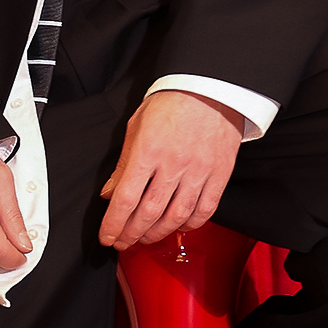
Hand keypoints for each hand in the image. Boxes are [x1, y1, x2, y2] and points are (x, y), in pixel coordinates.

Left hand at [99, 90, 243, 249]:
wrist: (211, 86)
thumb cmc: (173, 101)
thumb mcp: (137, 125)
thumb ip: (124, 162)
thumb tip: (110, 193)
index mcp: (148, 150)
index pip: (125, 198)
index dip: (113, 224)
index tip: (107, 236)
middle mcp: (173, 163)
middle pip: (148, 213)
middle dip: (131, 234)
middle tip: (123, 241)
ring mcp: (199, 170)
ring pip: (176, 217)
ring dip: (158, 234)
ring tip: (146, 238)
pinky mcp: (219, 173)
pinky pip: (205, 209)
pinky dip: (190, 224)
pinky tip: (178, 226)